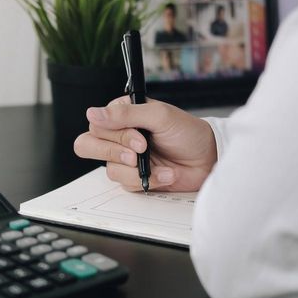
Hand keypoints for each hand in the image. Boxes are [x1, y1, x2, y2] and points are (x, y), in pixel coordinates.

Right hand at [73, 96, 217, 191]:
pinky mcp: (133, 177)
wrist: (208, 159)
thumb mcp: (159, 116)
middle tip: (138, 155)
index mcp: (122, 116)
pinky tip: (165, 174)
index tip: (140, 138)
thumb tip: (93, 113)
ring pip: (109, 169)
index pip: (96, 125)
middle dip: (115, 153)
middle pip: (89, 146)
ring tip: (160, 166)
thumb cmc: (188, 133)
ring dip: (136, 170)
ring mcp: (125, 158)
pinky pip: (125, 184)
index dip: (115, 135)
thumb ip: (125, 114)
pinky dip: (148, 180)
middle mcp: (119, 136)